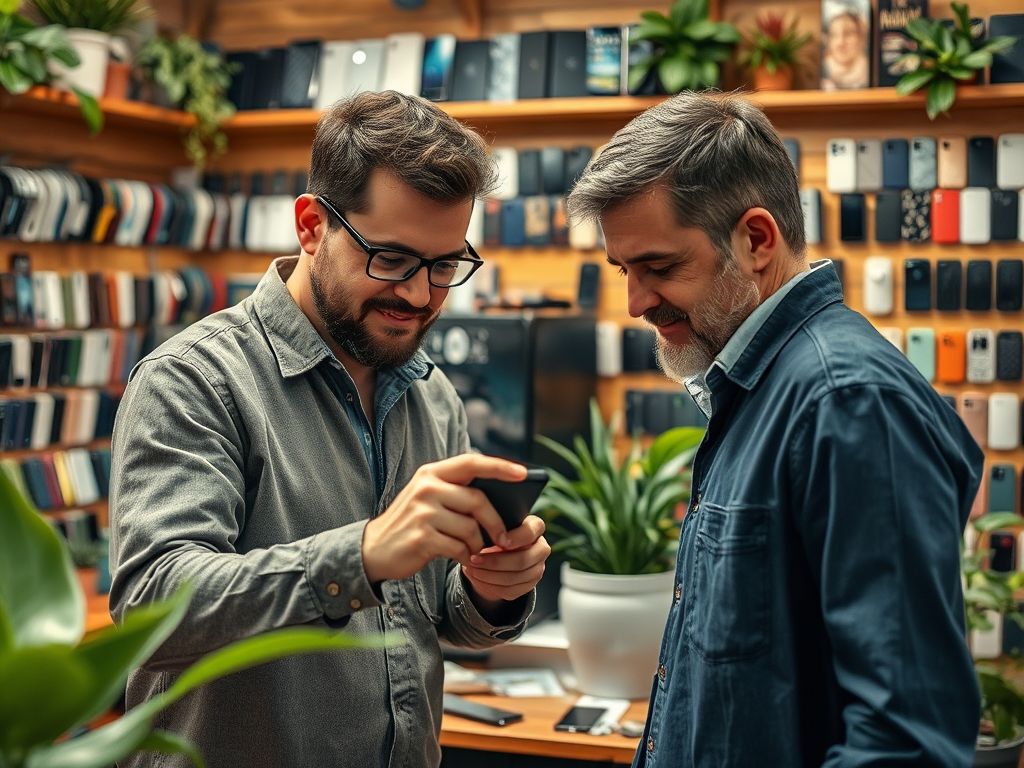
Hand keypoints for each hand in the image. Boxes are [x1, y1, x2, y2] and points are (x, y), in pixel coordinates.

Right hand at [361, 453, 526, 583]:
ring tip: (474, 550)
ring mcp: (423, 512)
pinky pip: (459, 547)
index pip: (471, 462)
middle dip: (496, 522)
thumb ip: (456, 492)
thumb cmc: (410, 524)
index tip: (524, 474)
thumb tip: (500, 500)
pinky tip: (461, 558)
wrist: (373, 550)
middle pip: (478, 500)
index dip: (500, 466)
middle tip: (503, 538)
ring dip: (478, 544)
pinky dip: (466, 556)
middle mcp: (427, 488)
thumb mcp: (427, 498)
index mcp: (431, 474)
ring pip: (471, 527)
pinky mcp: (422, 537)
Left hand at [462, 515, 549, 605]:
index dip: (514, 539)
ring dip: (488, 576)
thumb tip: (480, 536)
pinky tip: (476, 578)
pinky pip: (510, 591)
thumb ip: (494, 528)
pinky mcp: (529, 585)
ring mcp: (538, 569)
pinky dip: (489, 586)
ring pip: (514, 578)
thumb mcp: (497, 524)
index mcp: (536, 527)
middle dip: (494, 562)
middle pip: (522, 560)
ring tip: (471, 569)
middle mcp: (542, 549)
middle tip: (474, 559)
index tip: (497, 541)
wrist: (500, 551)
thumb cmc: (497, 532)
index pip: (529, 533)